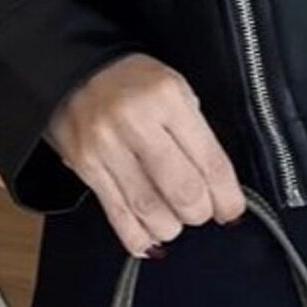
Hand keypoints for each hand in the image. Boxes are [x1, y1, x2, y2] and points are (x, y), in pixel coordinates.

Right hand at [45, 52, 247, 256]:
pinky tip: (150, 239)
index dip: (226, 196)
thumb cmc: (133, 80)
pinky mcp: (84, 166)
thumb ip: (196, 133)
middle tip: (202, 211)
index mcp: (168, 97)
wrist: (75, 68)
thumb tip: (218, 186)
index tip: (232, 210)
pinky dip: (138, 236)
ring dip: (170, 226)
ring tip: (174, 220)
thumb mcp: (175, 89)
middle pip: (182, 191)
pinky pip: (117, 213)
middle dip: (200, 212)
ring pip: (150, 210)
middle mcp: (137, 122)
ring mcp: (107, 146)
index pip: (209, 161)